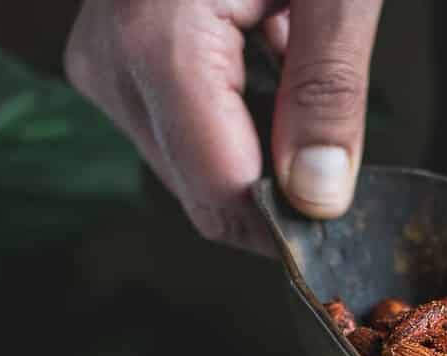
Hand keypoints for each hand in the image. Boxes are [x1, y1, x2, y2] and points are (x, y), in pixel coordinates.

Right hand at [64, 0, 382, 247]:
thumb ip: (329, 90)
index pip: (222, 195)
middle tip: (334, 123)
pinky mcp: (110, 57)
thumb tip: (319, 199)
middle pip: (206, 193)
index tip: (345, 218)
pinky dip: (238, 116)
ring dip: (261, 147)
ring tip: (291, 55)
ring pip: (193, 171)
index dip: (288, 225)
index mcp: (157, 39)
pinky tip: (265, 49)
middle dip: (278, 183)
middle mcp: (110, 60)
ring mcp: (102, 61)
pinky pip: (180, 130)